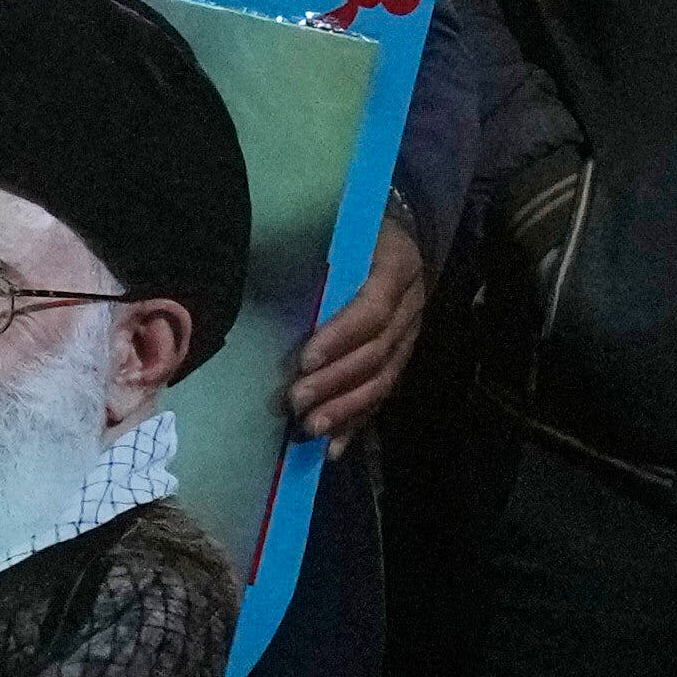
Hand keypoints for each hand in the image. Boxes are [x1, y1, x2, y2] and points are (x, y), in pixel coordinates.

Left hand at [287, 207, 435, 446]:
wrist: (395, 232)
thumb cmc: (354, 229)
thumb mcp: (343, 228)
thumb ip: (319, 253)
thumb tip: (264, 276)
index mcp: (397, 265)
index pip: (372, 308)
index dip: (340, 337)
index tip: (305, 359)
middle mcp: (412, 304)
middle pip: (377, 352)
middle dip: (335, 382)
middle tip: (297, 402)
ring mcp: (411, 334)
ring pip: (383, 379)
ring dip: (346, 409)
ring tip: (312, 429)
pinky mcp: (402, 357)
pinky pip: (383, 394)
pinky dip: (358, 422)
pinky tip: (334, 447)